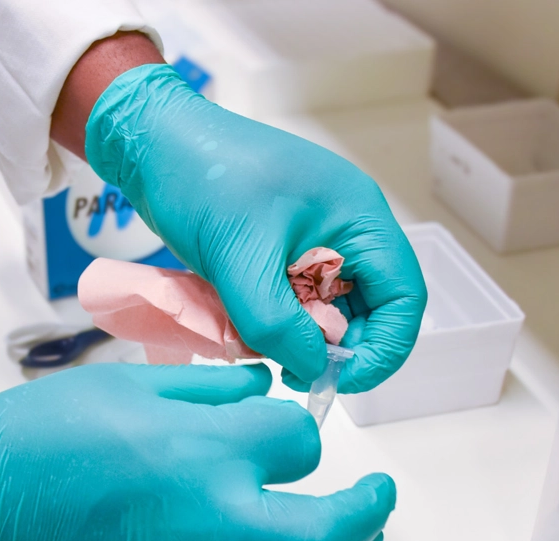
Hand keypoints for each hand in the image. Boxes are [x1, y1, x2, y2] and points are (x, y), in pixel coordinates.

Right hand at [0, 363, 394, 540]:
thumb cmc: (42, 430)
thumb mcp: (136, 380)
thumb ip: (213, 385)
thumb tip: (263, 389)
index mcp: (207, 449)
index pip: (299, 441)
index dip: (297, 429)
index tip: (279, 426)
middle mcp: (211, 518)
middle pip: (327, 531)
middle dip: (369, 512)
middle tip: (381, 498)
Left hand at [85, 64, 426, 391]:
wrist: (153, 143)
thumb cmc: (200, 178)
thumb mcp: (240, 260)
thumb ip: (279, 325)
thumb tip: (314, 370)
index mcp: (360, 218)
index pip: (405, 298)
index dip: (383, 349)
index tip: (340, 379)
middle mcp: (348, 229)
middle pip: (372, 309)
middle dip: (337, 348)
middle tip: (292, 372)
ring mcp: (316, 239)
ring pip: (331, 310)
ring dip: (304, 338)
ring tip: (262, 345)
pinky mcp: (283, 249)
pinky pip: (298, 300)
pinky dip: (279, 321)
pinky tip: (247, 326)